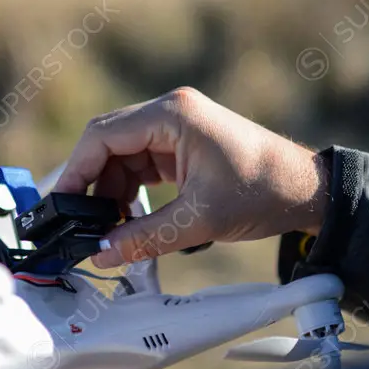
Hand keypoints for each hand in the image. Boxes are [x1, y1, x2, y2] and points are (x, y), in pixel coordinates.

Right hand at [54, 87, 328, 267]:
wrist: (306, 190)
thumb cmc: (261, 192)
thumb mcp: (199, 220)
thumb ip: (145, 238)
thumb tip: (100, 255)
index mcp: (171, 115)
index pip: (103, 136)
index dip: (76, 171)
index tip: (62, 206)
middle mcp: (168, 113)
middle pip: (107, 142)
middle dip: (90, 184)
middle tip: (77, 223)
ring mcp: (174, 127)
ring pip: (121, 157)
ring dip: (109, 192)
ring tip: (106, 230)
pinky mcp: (180, 146)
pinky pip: (140, 165)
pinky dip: (129, 192)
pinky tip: (127, 221)